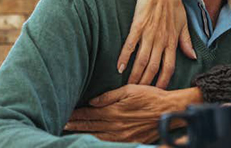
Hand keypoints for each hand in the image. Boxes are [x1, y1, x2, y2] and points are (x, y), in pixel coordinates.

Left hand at [64, 85, 201, 142]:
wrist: (168, 111)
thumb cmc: (151, 96)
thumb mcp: (130, 89)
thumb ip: (109, 96)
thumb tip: (92, 101)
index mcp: (114, 111)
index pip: (89, 113)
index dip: (77, 114)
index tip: (66, 113)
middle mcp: (116, 125)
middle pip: (90, 126)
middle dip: (75, 125)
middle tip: (62, 124)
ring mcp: (122, 136)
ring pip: (96, 136)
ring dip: (83, 134)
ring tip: (71, 132)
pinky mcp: (129, 141)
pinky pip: (109, 143)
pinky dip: (97, 141)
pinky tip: (90, 139)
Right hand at [115, 0, 196, 87]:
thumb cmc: (172, 2)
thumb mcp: (183, 22)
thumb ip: (186, 41)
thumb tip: (192, 57)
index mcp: (173, 40)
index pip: (170, 66)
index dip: (164, 81)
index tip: (158, 92)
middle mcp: (162, 39)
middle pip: (154, 67)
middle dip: (147, 83)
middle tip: (139, 95)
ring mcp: (150, 32)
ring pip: (142, 60)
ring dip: (135, 75)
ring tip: (128, 87)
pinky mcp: (138, 24)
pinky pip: (130, 44)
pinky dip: (124, 57)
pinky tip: (119, 68)